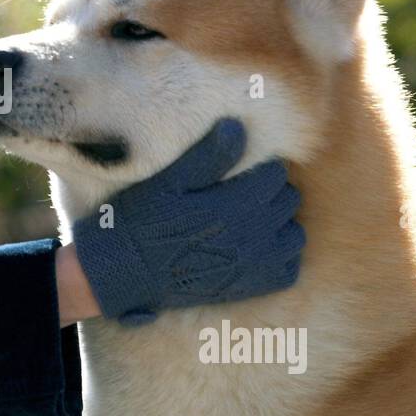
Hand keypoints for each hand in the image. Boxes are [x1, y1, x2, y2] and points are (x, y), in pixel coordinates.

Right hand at [69, 117, 304, 325]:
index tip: (238, 169)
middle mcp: (250, 238)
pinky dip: (279, 254)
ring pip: (293, 233)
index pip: (274, 173)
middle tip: (240, 190)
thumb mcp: (166, 183)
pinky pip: (288, 267)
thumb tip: (238, 128)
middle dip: (268, 191)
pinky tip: (254, 245)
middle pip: (286, 200)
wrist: (122, 273)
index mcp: (233, 206)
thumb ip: (206, 157)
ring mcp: (253, 266)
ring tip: (249, 217)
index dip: (258, 166)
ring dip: (277, 222)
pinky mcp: (250, 287)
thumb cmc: (140, 222)